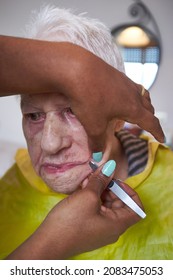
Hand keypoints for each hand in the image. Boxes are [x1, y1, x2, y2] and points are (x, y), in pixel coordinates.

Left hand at [0, 36, 163, 149]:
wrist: (76, 68)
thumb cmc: (88, 98)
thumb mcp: (93, 125)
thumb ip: (98, 142)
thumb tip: (98, 156)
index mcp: (133, 108)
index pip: (151, 122)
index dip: (157, 132)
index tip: (162, 139)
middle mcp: (133, 93)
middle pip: (148, 107)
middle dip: (150, 118)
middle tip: (147, 126)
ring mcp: (124, 81)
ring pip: (141, 94)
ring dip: (142, 104)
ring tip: (136, 111)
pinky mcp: (114, 74)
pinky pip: (129, 87)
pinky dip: (130, 96)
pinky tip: (117, 98)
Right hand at [6, 161, 141, 259]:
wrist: (48, 243)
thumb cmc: (71, 221)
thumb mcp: (87, 197)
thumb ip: (101, 180)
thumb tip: (110, 166)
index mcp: (118, 224)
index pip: (137, 208)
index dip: (130, 192)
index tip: (116, 181)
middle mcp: (112, 229)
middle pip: (120, 204)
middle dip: (110, 187)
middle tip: (98, 176)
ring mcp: (100, 229)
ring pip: (106, 205)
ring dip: (99, 191)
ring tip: (87, 180)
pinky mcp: (89, 228)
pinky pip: (96, 210)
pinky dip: (92, 198)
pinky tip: (82, 188)